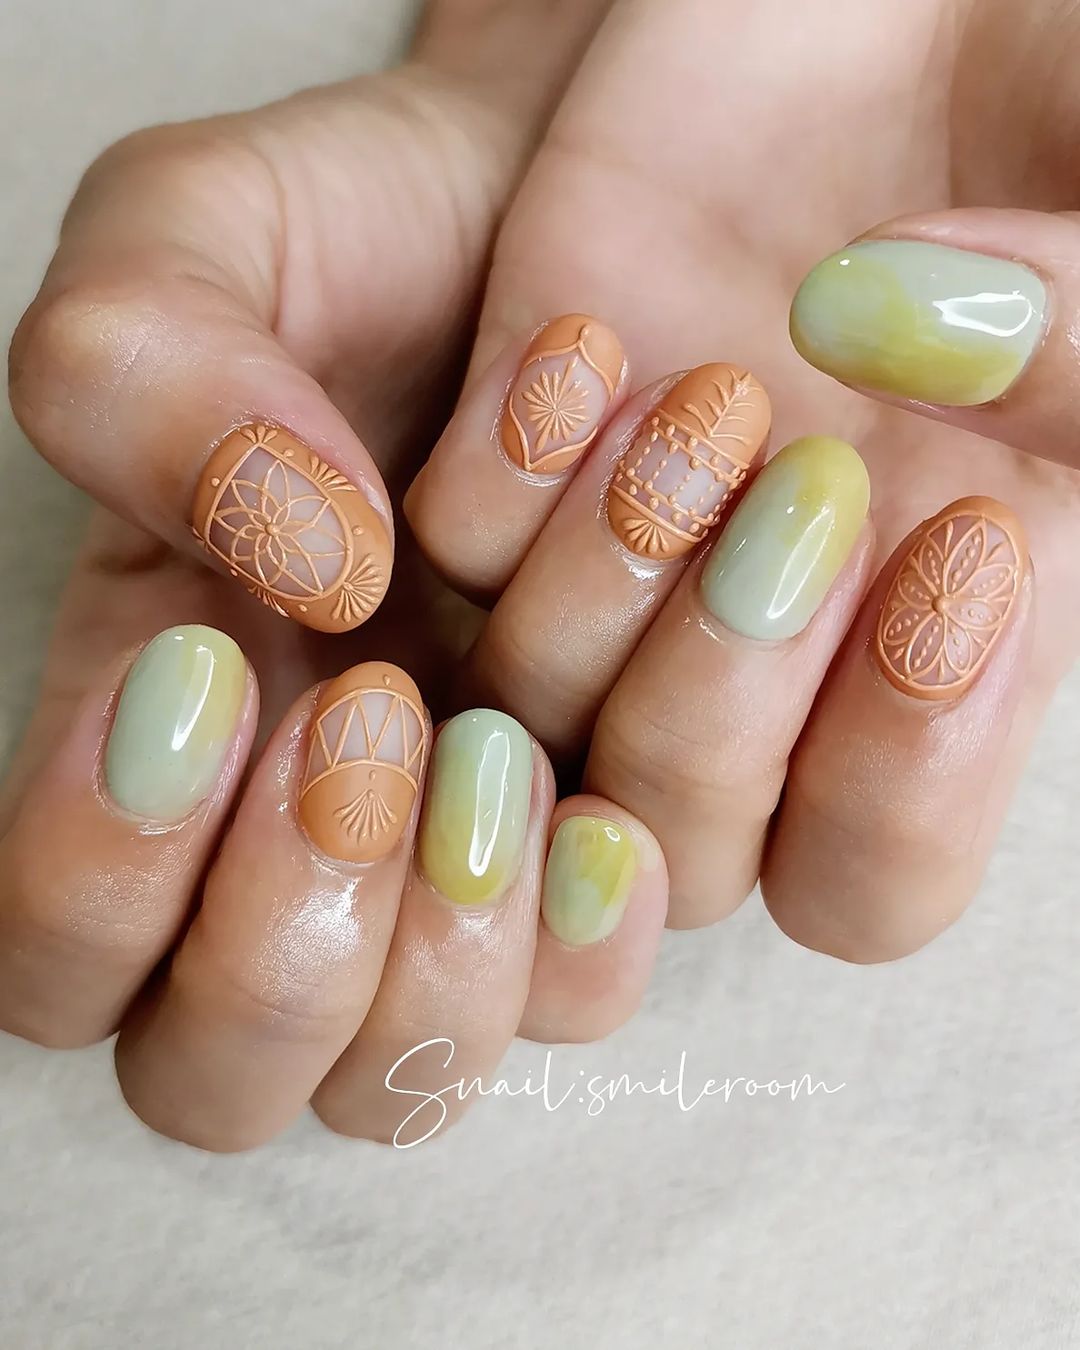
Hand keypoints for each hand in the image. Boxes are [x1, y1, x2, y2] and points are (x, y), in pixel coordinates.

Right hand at [1, 0, 673, 1150]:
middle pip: (229, 1073)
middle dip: (289, 943)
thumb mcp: (197, 240)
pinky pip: (590, 984)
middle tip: (369, 725)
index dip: (104, 880)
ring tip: (507, 750)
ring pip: (414, 1070)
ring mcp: (452, 861)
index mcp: (150, 734)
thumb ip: (149, 372)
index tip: (211, 674)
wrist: (561, 226)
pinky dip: (603, 923)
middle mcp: (289, 838)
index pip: (57, 952)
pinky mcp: (608, 837)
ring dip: (460, 954)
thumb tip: (307, 573)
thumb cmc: (361, 236)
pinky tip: (622, 804)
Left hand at [404, 0, 1078, 956]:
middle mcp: (769, 638)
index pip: (874, 871)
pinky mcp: (515, 449)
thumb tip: (922, 348)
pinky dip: (499, 488)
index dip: (896, 789)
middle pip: (687, 844)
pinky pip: (450, 559)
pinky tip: (583, 349)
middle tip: (808, 493)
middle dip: (722, 712)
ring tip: (704, 392)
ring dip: (606, 590)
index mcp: (937, 647)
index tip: (960, 555)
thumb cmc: (1034, 100)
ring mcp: (627, 552)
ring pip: (542, 721)